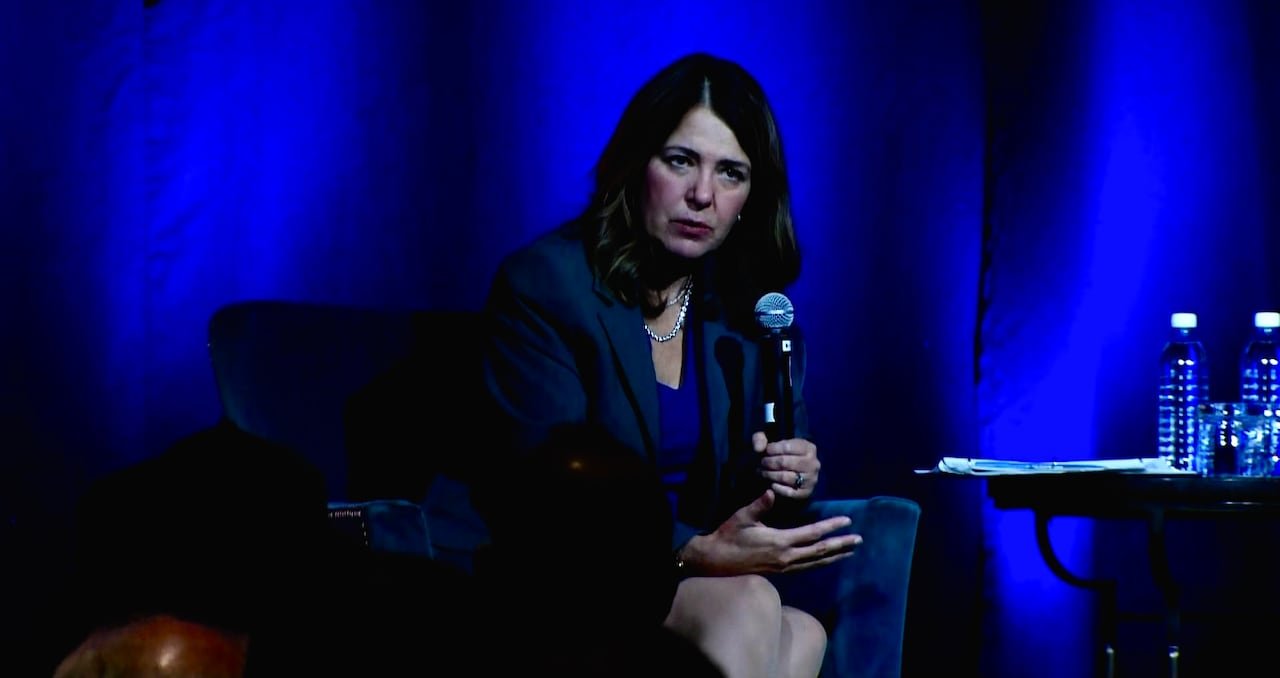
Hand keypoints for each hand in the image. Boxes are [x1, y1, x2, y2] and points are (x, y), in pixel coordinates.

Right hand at [680, 490, 860, 575]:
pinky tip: (827, 560)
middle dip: (841, 545)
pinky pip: (806, 568)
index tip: (847, 521)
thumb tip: (772, 490)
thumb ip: (759, 505)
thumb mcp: (742, 517)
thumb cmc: (728, 535)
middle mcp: (786, 557)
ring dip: (834, 556)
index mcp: (779, 541)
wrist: (715, 561)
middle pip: (820, 551)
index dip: (830, 526)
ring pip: (815, 563)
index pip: (812, 534)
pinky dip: (820, 563)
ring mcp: (783, 567)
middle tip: (859, 539)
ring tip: (850, 551)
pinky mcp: (779, 572)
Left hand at [753, 432, 818, 499]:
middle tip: (761, 463)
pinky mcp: (806, 493)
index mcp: (808, 447)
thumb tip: (758, 448)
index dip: (771, 449)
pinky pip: (789, 492)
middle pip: (784, 462)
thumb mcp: (771, 442)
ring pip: (785, 477)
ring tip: (762, 472)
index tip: (763, 452)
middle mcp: (813, 463)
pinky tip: (771, 484)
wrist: (793, 472)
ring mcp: (811, 479)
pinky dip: (777, 488)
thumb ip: (760, 438)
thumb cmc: (781, 454)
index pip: (787, 446)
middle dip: (768, 462)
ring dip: (769, 475)